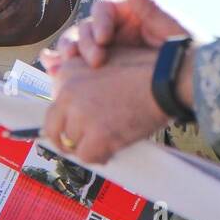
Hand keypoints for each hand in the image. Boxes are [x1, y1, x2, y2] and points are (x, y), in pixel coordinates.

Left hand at [41, 45, 168, 164]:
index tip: (75, 127)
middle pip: (53, 128)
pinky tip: (111, 150)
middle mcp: (68, 92)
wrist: (166, 80)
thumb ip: (86, 78)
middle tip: (81, 145)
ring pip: (72, 144)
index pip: (54, 106)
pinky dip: (99, 157)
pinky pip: (88, 156)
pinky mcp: (96, 135)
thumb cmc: (145, 70)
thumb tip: (75, 103)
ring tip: (107, 142)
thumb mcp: (108, 62)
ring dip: (89, 146)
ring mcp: (81, 114)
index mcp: (69, 71)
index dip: (66, 119)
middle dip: (65, 139)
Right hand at [42, 0, 187, 73]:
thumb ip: (149, 4)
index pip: (104, 10)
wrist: (192, 80)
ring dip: (68, 54)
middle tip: (88, 60)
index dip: (99, 22)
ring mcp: (108, 50)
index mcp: (129, 13)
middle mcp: (115, 29)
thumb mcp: (171, 26)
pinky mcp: (103, 70)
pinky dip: (64, 67)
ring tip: (60, 67)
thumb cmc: (185, 48)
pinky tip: (53, 72)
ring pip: (78, 46)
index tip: (105, 39)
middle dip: (81, 42)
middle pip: (86, 28)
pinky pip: (79, 66)